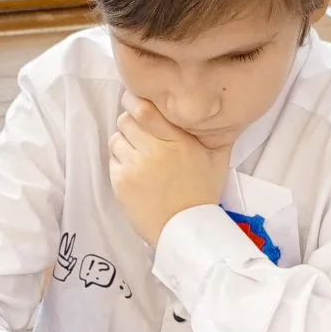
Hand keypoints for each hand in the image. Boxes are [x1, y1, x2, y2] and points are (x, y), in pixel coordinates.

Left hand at [109, 99, 229, 246]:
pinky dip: (120, 162)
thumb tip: (217, 115)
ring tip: (138, 156)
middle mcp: (156, 149)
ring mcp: (136, 166)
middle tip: (140, 135)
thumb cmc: (202, 194)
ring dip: (124, 143)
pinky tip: (135, 174)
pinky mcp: (122, 181)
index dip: (134, 101)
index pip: (144, 109)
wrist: (185, 229)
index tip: (135, 103)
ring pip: (116, 138)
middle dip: (130, 123)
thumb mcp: (217, 160)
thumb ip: (216, 134)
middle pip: (126, 120)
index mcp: (179, 140)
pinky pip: (113, 159)